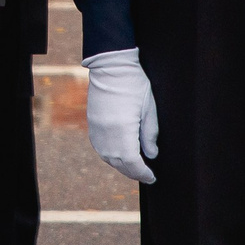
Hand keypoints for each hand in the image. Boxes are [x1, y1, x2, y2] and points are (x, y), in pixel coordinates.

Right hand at [82, 48, 157, 184]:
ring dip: (122, 166)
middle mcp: (107, 134)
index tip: (152, 177)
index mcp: (122, 130)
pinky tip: (120, 155)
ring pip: (108, 158)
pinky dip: (111, 156)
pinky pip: (101, 149)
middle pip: (119, 163)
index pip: (132, 162)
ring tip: (134, 167)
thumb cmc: (134, 84)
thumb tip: (152, 154)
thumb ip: (149, 134)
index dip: (143, 173)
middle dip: (133, 172)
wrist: (111, 67)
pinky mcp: (92, 125)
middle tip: (146, 175)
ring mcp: (97, 130)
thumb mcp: (149, 108)